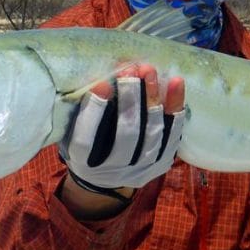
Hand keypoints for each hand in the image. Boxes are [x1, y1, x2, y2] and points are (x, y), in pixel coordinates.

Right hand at [59, 64, 184, 215]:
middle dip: (130, 98)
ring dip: (152, 98)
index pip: (86, 140)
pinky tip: (176, 82)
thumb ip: (82, 112)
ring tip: (149, 70)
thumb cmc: (87, 146)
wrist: (106, 180)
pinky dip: (175, 108)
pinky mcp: (162, 164)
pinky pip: (173, 134)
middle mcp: (114, 171)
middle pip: (126, 134)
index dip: (94, 111)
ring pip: (152, 133)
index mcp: (84, 163)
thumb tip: (97, 78)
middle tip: (130, 69)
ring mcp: (142, 169)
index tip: (101, 83)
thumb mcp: (72, 133)